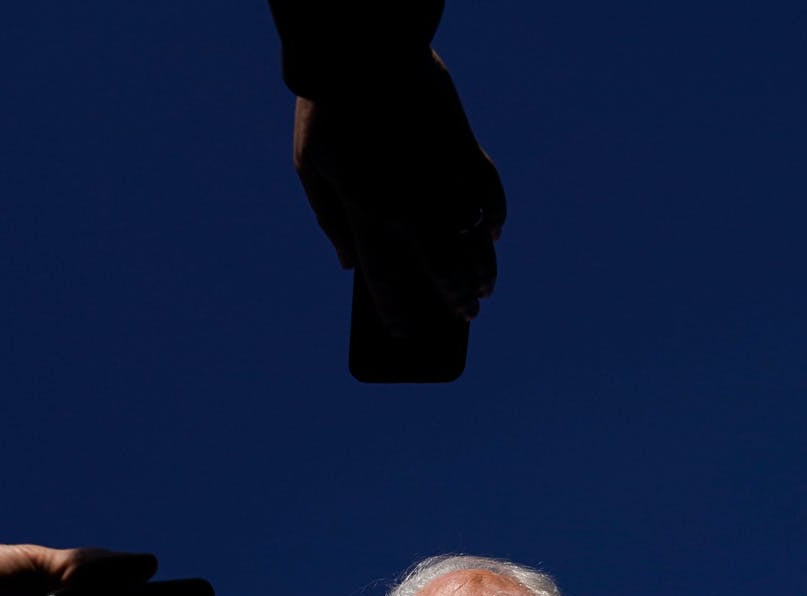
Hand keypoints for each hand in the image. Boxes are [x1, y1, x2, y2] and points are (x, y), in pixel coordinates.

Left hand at [293, 51, 506, 330]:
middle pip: (443, 269)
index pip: (384, 283)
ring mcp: (443, 178)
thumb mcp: (310, 168)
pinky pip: (489, 193)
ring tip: (486, 287)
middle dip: (456, 300)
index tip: (405, 335)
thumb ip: (329, 222)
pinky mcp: (463, 149)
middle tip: (467, 314)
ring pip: (474, 239)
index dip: (396, 316)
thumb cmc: (329, 110)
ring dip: (483, 268)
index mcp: (366, 215)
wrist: (363, 50)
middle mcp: (411, 205)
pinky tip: (493, 233)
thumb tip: (346, 267)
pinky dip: (495, 217)